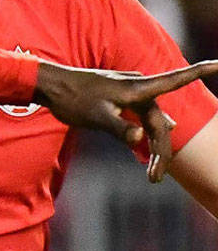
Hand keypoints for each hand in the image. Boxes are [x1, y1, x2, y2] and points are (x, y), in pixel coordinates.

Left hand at [34, 60, 217, 181]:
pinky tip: (150, 151)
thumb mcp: (96, 117)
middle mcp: (139, 89)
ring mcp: (130, 95)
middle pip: (161, 123)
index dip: (199, 71)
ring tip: (152, 176)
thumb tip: (142, 139)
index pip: (176, 80)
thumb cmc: (73, 99)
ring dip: (154, 149)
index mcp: (138, 89)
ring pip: (152, 125)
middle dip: (162, 151)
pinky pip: (142, 121)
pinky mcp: (121, 100)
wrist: (51, 87)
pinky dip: (146, 138)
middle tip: (155, 179)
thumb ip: (119, 129)